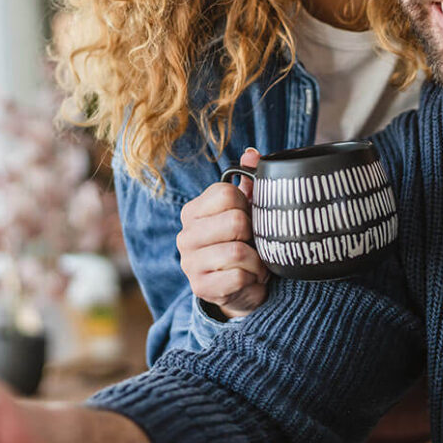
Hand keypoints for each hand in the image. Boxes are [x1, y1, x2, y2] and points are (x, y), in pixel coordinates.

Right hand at [177, 147, 268, 317]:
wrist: (237, 288)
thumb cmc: (241, 244)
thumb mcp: (245, 211)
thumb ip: (249, 182)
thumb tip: (252, 154)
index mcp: (194, 211)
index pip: (228, 194)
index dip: (248, 205)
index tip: (250, 218)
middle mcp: (185, 235)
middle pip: (236, 222)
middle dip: (255, 236)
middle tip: (253, 244)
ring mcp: (189, 263)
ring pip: (238, 252)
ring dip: (257, 261)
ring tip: (254, 263)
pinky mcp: (200, 288)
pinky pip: (239, 277)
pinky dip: (253, 280)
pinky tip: (249, 279)